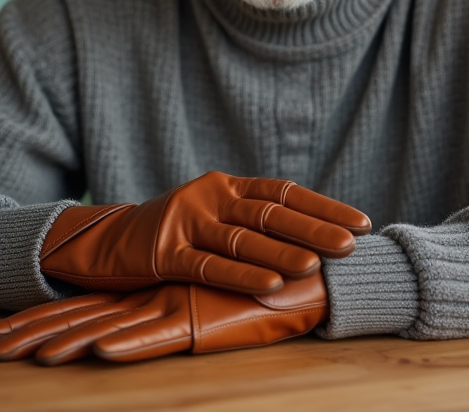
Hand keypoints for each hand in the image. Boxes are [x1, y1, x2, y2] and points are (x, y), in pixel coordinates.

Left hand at [0, 272, 327, 365]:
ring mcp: (169, 306)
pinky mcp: (200, 318)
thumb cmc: (247, 288)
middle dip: (31, 332)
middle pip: (78, 317)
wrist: (299, 272)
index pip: (79, 309)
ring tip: (25, 358)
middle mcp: (145, 297)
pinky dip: (130, 345)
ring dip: (65, 342)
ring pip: (107, 328)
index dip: (38, 320)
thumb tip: (120, 330)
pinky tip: (99, 353)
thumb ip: (162, 309)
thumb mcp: (194, 301)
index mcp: (140, 294)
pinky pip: (159, 335)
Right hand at [39, 171, 369, 294]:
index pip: (284, 192)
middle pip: (270, 212)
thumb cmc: (174, 233)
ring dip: (283, 251)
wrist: (105, 242)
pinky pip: (209, 265)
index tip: (362, 222)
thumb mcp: (214, 216)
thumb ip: (253, 220)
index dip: (324, 207)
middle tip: (351, 245)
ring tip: (317, 264)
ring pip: (242, 238)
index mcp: (227, 186)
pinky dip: (242, 274)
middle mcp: (210, 196)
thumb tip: (316, 237)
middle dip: (314, 229)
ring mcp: (186, 222)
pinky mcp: (164, 253)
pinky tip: (271, 283)